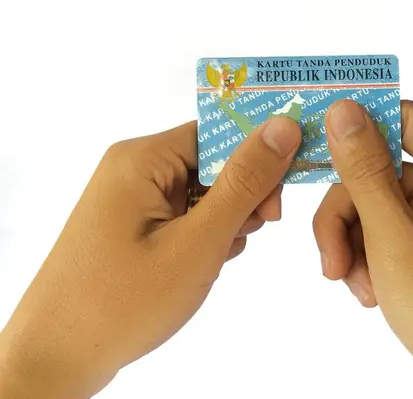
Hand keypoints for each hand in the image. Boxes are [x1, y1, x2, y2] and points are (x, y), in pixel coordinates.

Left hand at [0, 117, 300, 398]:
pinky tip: (207, 260)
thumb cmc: (126, 300)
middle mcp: (134, 169)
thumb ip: (244, 182)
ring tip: (222, 253)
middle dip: (243, 193)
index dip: (257, 154)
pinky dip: (205, 234)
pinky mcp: (133, 226)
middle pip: (210, 162)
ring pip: (201, 191)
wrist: (57, 358)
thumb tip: (285, 126)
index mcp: (144, 158)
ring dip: (226, 218)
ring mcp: (131, 199)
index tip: (284, 188)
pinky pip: (183, 214)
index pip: (217, 133)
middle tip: (260, 226)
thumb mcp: (198, 241)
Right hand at [313, 100, 412, 397]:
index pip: (404, 119)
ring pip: (375, 206)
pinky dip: (368, 259)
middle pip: (378, 172)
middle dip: (347, 217)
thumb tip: (344, 112)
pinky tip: (371, 293)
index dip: (358, 128)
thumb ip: (365, 173)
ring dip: (354, 244)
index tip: (313, 145)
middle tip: (331, 260)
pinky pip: (385, 233)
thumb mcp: (396, 240)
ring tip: (357, 285)